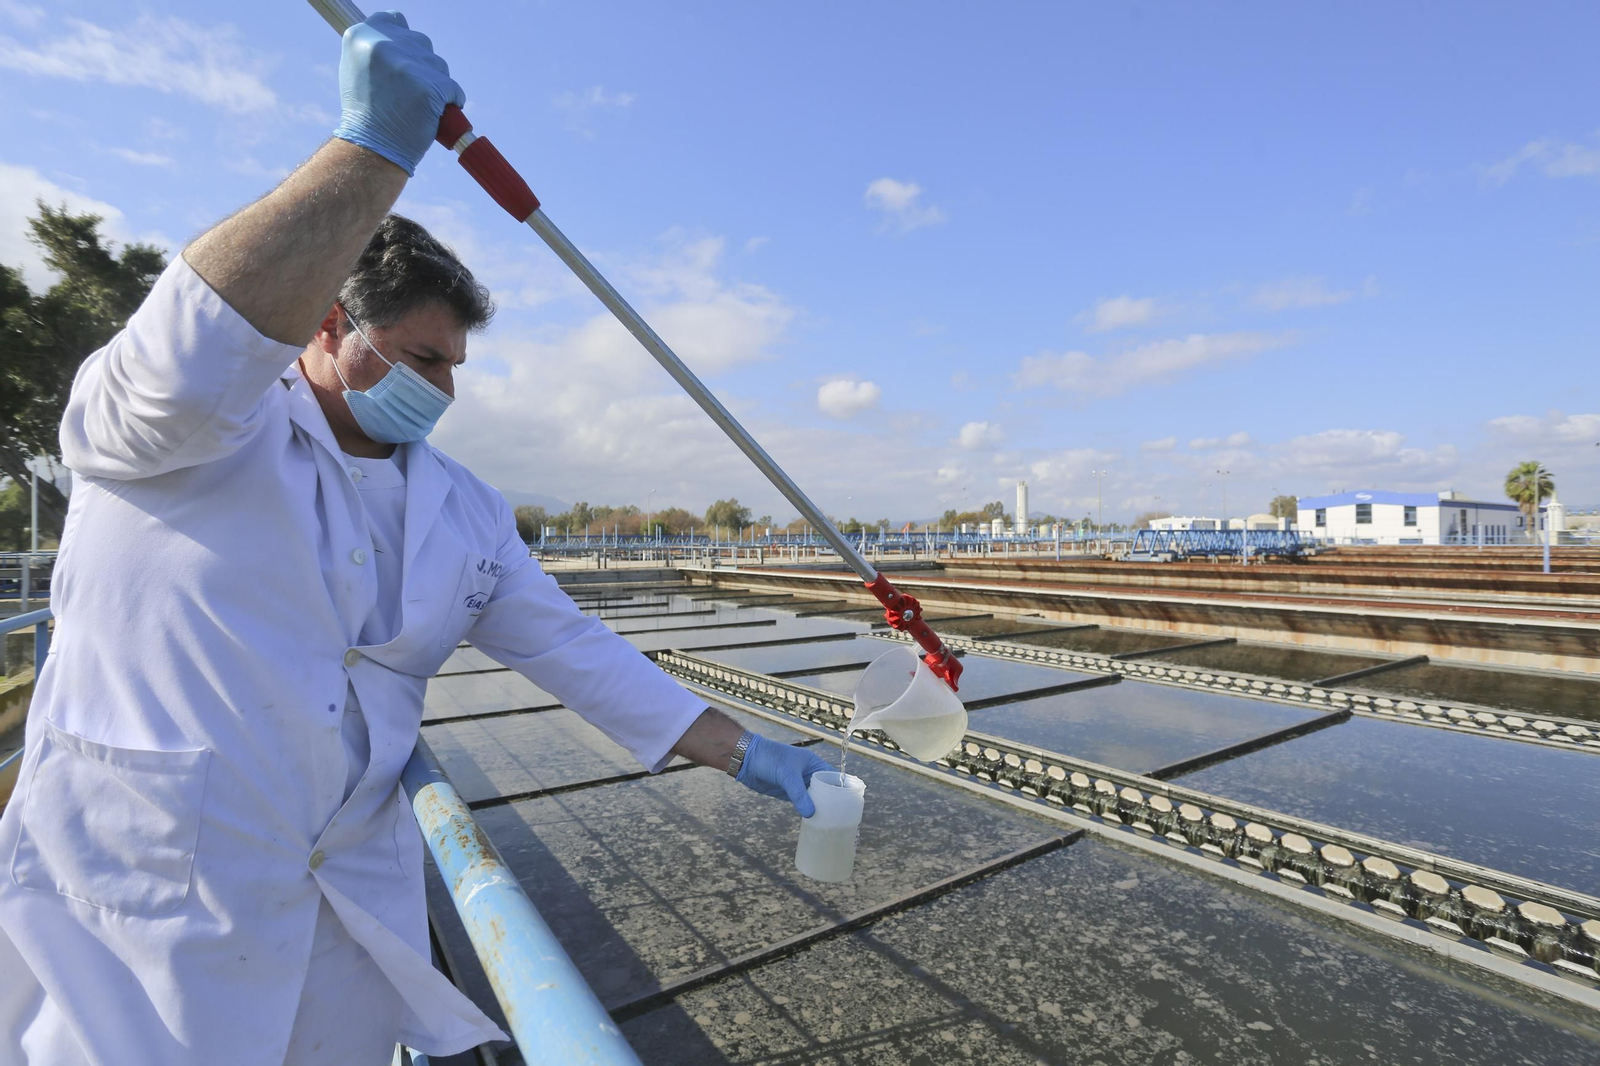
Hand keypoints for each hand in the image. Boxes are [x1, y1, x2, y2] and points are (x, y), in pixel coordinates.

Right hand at [332, 11, 464, 175]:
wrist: (373, 149)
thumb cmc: (366, 114)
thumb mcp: (358, 68)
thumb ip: (376, 48)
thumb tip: (400, 34)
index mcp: (361, 35)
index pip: (395, 19)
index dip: (404, 39)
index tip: (405, 60)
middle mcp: (383, 44)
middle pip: (421, 42)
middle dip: (422, 66)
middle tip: (407, 93)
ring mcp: (408, 64)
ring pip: (440, 65)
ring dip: (437, 85)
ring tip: (415, 107)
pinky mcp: (431, 86)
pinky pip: (454, 89)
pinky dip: (451, 103)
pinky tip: (434, 115)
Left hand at [735, 735, 833, 817]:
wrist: (746, 760)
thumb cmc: (769, 758)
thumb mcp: (787, 775)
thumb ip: (799, 794)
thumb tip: (811, 814)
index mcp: (813, 764)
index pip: (833, 777)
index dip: (841, 788)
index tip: (850, 802)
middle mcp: (808, 774)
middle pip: (825, 790)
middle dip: (832, 802)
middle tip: (842, 817)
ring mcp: (798, 785)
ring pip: (814, 798)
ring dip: (819, 808)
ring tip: (831, 822)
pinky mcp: (788, 794)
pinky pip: (802, 804)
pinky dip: (807, 811)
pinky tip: (814, 820)